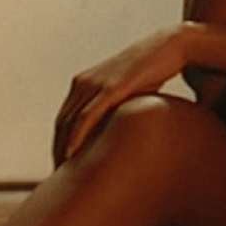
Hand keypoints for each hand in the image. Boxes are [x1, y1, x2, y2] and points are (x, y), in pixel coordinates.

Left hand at [52, 26, 187, 165]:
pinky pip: (87, 116)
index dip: (59, 143)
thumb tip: (119, 135)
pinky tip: (71, 155)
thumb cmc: (151, 72)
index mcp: (84, 83)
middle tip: (59, 178)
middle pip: (62, 123)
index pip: (64, 118)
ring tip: (64, 175)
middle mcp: (83, 82)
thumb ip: (117, 111)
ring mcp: (95, 83)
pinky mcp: (111, 88)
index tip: (61, 166)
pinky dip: (76, 137)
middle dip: (57, 151)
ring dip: (62, 149)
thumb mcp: (128, 94)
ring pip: (69, 122)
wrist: (168, 47)